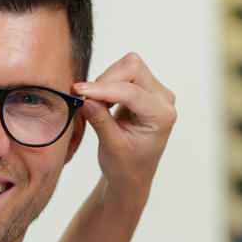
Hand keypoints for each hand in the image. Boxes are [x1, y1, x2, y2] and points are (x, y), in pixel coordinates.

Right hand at [73, 53, 176, 208]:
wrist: (132, 176)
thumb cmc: (126, 167)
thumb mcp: (111, 146)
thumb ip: (100, 120)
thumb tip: (85, 98)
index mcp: (162, 116)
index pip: (131, 92)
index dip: (103, 89)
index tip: (78, 91)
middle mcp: (163, 100)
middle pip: (133, 68)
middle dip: (106, 81)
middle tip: (87, 101)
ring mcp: (156, 92)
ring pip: (128, 66)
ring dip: (106, 81)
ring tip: (97, 105)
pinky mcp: (145, 89)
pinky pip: (125, 72)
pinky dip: (108, 83)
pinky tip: (103, 102)